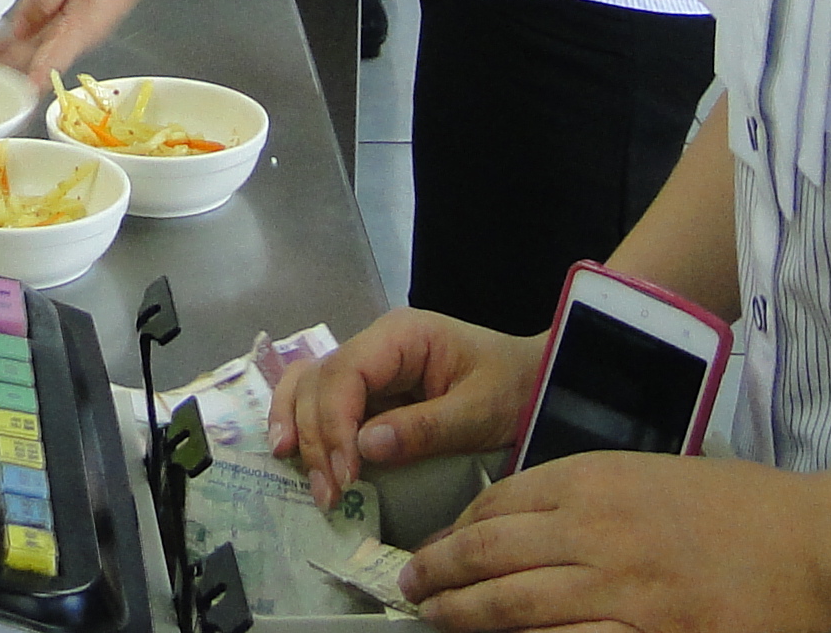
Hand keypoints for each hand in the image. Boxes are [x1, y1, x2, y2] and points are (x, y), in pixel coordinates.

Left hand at [0, 0, 149, 84]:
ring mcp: (73, 28)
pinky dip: (12, 42)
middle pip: (33, 58)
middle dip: (0, 70)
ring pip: (32, 50)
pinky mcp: (69, 19)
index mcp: (82, 23)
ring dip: (0, 58)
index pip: (53, 58)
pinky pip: (38, 36)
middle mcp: (77, 34)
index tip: (17, 95)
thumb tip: (21, 28)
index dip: (33, 77)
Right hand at [269, 308, 545, 509]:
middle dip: (317, 438)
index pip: (346, 372)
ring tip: (301, 474)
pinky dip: (304, 424)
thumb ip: (425, 428)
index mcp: (401, 336)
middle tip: (330, 495)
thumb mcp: (480, 411)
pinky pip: (321, 401)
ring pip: (309, 387)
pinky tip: (293, 453)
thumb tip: (363, 448)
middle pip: (320, 382)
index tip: (346, 475)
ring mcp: (368, 367)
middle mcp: (375, 345)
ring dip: (299, 430)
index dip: (335, 423)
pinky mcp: (368, 393)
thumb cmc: (515, 391)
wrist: (537, 385)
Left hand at [402, 451, 830, 631]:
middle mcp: (597, 531)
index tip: (436, 545)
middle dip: (440, 572)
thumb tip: (527, 522)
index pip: (498, 502)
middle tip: (412, 586)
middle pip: (491, 552)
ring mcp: (621, 590)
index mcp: (597, 480)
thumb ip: (590, 495)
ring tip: (436, 617)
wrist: (818, 549)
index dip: (457, 529)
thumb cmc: (744, 510)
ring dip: (466, 613)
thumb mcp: (654, 477)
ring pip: (515, 604)